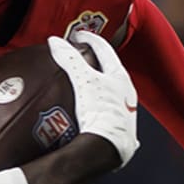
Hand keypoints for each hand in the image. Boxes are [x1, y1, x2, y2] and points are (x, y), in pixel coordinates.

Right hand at [48, 31, 138, 166]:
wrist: (107, 147)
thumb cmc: (100, 112)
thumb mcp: (82, 80)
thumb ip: (70, 59)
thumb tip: (56, 42)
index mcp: (121, 78)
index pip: (106, 51)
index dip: (91, 39)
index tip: (78, 35)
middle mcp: (128, 95)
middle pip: (112, 72)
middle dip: (97, 64)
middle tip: (82, 57)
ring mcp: (127, 115)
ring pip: (115, 95)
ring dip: (103, 89)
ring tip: (87, 88)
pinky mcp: (123, 134)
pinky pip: (113, 119)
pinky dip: (105, 114)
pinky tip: (99, 118)